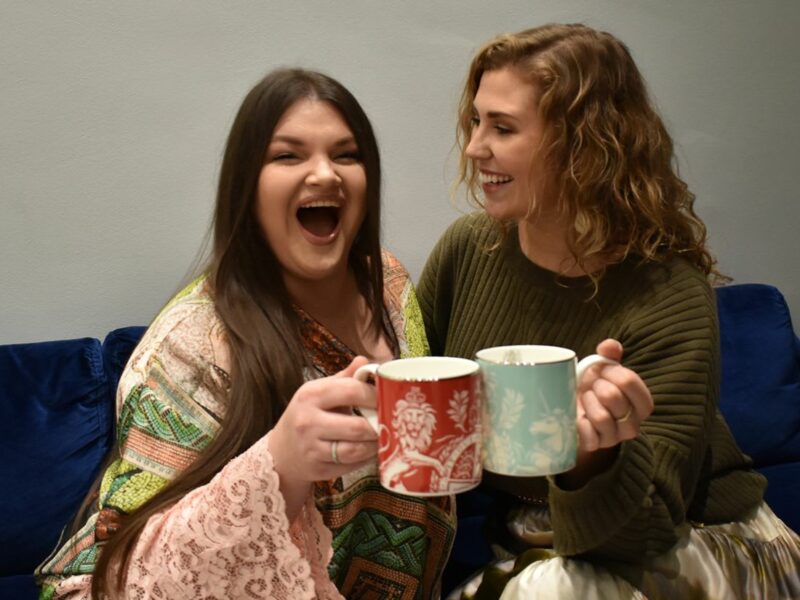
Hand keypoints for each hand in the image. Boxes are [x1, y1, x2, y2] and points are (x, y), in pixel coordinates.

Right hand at [268, 356, 377, 516]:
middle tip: (390, 420)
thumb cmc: (307, 415)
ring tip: (383, 435)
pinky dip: (366, 458)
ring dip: (376, 443)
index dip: (375, 394)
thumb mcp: (319, 392)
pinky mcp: (318, 469)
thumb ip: (344, 378)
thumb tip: (366, 361)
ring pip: (357, 449)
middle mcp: (308, 422)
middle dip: (379, 423)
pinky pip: (352, 465)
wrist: (282, 451)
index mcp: (310, 395)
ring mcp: (312, 448)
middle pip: (357, 426)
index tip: (386, 396)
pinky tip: (370, 449)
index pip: (351, 391)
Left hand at [575, 339, 652, 452]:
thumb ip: (609, 355)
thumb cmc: (594, 387)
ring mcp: (615, 437)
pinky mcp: (596, 446)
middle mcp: (633, 423)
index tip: (601, 370)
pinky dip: (579, 424)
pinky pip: (589, 436)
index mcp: (642, 403)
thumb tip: (610, 346)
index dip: (611, 372)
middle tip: (591, 386)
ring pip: (602, 417)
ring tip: (584, 399)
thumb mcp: (602, 369)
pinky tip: (578, 417)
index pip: (630, 382)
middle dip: (596, 386)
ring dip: (587, 402)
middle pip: (613, 397)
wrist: (575, 411)